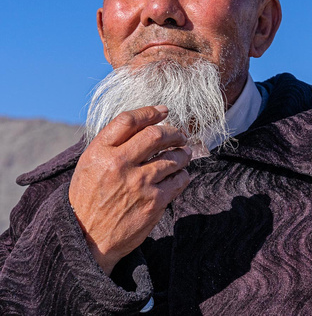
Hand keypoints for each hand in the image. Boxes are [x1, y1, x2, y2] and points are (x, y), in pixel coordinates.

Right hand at [68, 105, 190, 274]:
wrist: (86, 240)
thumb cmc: (88, 199)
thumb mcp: (89, 165)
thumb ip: (112, 144)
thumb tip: (143, 124)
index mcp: (100, 152)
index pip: (128, 120)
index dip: (150, 111)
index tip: (163, 110)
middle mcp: (119, 164)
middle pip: (156, 135)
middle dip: (174, 132)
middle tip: (180, 135)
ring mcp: (138, 183)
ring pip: (173, 157)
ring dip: (183, 153)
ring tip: (184, 154)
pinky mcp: (154, 202)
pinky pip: (179, 180)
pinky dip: (183, 175)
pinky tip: (179, 175)